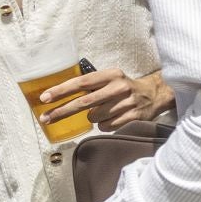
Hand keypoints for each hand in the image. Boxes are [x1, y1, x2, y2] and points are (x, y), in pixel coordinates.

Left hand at [40, 69, 172, 131]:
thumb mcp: (110, 79)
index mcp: (112, 75)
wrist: (155, 95)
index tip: (45, 98)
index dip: (62, 90)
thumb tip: (59, 96)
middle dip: (62, 111)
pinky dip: (104, 125)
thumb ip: (91, 85)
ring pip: (94, 117)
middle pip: (84, 102)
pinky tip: (113, 117)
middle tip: (46, 118)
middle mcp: (119, 87)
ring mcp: (127, 103)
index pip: (82, 82)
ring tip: (103, 111)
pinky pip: (106, 126)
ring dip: (92, 117)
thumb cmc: (124, 87)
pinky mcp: (133, 117)